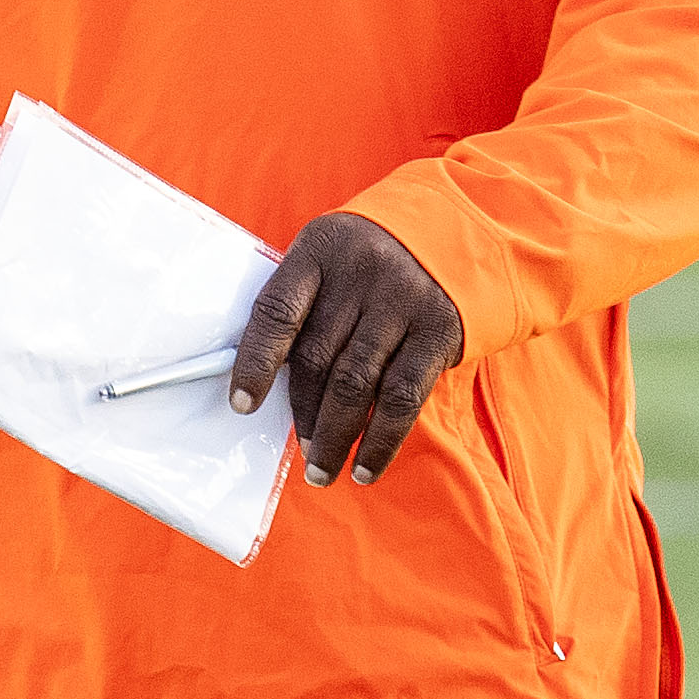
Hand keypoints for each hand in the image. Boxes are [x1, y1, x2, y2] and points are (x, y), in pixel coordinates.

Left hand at [226, 211, 464, 489]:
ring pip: (356, 384)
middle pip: (318, 357)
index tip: (242, 404)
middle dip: (303, 414)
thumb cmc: (372, 258)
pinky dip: (380, 440)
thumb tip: (269, 381)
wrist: (456, 230)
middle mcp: (361, 273)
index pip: (276, 311)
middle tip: (300, 451)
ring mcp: (403, 300)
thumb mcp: (331, 258)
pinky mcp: (438, 329)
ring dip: (336, 437)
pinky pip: (402, 398)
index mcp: (320, 251)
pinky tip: (366, 466)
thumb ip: (304, 304)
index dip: (255, 362)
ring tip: (322, 468)